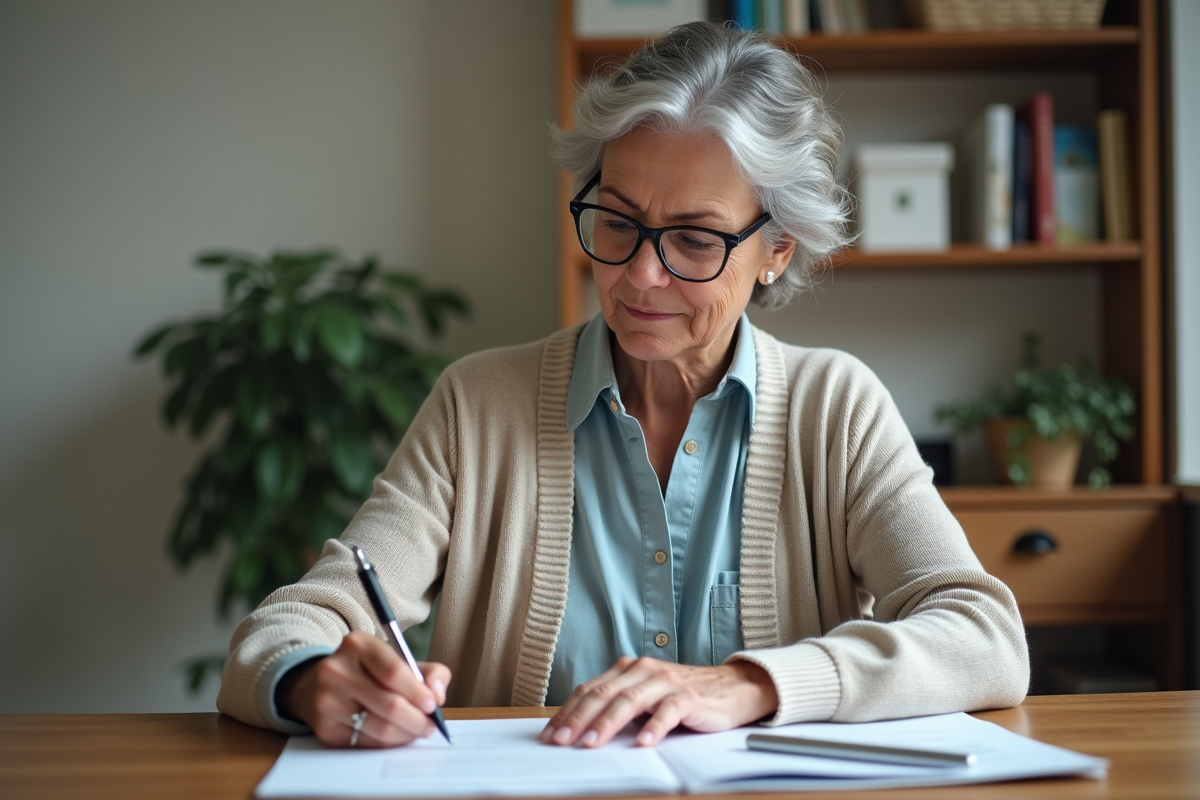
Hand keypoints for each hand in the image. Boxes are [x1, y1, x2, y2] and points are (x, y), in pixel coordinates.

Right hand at [278, 631, 450, 747]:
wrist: (317, 685)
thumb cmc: (368, 672)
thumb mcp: (396, 659)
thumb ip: (429, 672)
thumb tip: (438, 694)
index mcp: (358, 645)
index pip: (393, 672)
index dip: (418, 692)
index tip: (433, 704)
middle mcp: (337, 671)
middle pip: (389, 704)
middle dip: (417, 719)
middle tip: (430, 725)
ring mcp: (327, 701)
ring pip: (380, 728)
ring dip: (406, 734)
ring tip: (416, 731)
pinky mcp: (325, 728)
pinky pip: (367, 743)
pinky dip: (387, 743)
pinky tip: (395, 736)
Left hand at [539, 656, 776, 747]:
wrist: (732, 687)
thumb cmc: (683, 696)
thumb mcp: (645, 697)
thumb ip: (619, 707)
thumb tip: (581, 730)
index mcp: (628, 669)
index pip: (590, 690)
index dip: (568, 712)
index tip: (550, 734)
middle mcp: (643, 671)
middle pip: (604, 694)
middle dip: (579, 719)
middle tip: (562, 741)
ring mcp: (666, 682)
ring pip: (630, 701)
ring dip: (608, 724)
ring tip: (591, 743)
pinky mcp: (688, 697)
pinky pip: (668, 711)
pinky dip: (654, 728)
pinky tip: (643, 744)